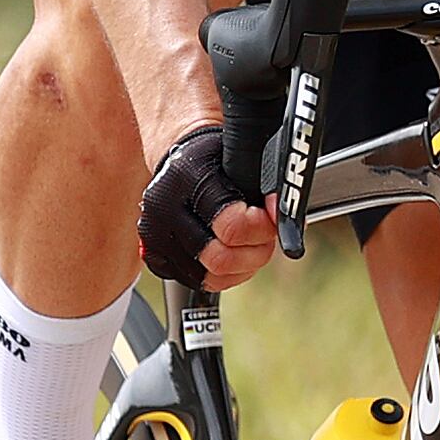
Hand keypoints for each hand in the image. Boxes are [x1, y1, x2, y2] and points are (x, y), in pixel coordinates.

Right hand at [137, 125, 278, 290]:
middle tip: (264, 237)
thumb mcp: (244, 158)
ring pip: (210, 278)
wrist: (181, 157)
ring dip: (240, 267)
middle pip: (219, 259)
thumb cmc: (216, 156)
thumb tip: (285, 216)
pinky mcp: (154, 256)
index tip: (271, 218)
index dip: (262, 228)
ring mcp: (154, 234)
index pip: (232, 226)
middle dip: (254, 253)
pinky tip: (229, 251)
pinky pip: (198, 283)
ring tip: (248, 244)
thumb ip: (266, 186)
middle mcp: (162, 205)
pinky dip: (221, 275)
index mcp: (185, 174)